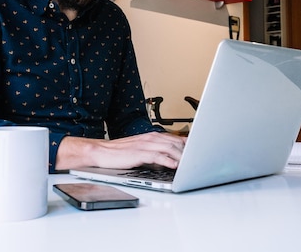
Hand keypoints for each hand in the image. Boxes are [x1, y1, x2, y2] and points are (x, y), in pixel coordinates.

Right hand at [56, 132, 185, 170]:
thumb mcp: (141, 149)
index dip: (189, 145)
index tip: (199, 151)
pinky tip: (175, 165)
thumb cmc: (119, 152)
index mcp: (151, 135)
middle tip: (198, 159)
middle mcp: (150, 137)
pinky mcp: (139, 153)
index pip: (175, 138)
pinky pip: (158, 156)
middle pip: (176, 142)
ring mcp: (145, 144)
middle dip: (189, 151)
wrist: (100, 151)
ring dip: (182, 156)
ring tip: (191, 164)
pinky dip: (168, 160)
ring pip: (170, 148)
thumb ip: (156, 150)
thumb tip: (172, 158)